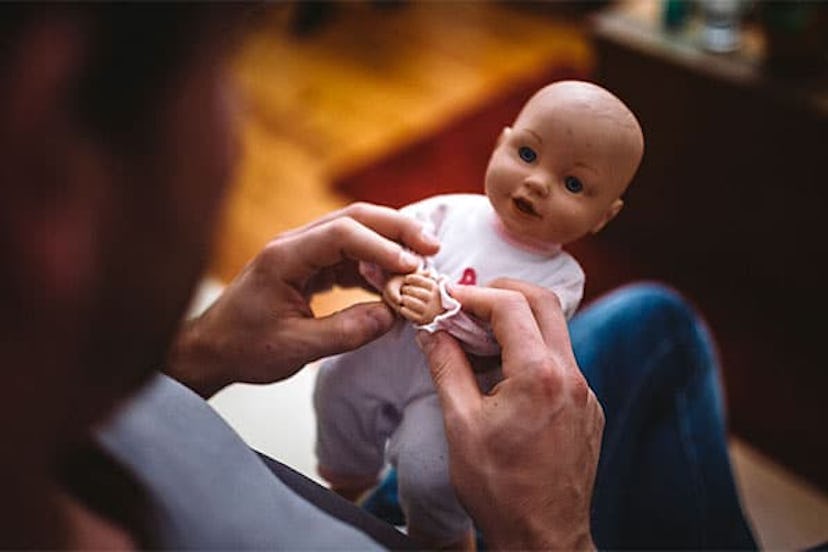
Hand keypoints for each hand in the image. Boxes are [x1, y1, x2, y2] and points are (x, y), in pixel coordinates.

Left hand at [166, 202, 439, 396]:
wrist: (213, 349)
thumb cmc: (245, 347)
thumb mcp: (296, 347)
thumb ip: (346, 332)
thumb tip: (394, 316)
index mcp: (284, 256)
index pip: (341, 234)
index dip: (381, 246)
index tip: (412, 266)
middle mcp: (295, 244)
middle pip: (354, 219)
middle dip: (397, 229)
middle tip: (433, 247)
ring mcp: (304, 253)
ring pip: (357, 234)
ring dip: (391, 245)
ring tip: (423, 264)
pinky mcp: (312, 267)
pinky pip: (352, 256)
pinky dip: (378, 266)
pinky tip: (396, 283)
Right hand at [415, 278, 603, 549]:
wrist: (544, 537)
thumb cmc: (500, 489)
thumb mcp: (460, 424)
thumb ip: (447, 367)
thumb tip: (432, 331)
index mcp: (539, 375)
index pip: (510, 306)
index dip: (475, 294)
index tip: (449, 299)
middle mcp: (571, 376)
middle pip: (544, 304)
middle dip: (504, 293)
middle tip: (469, 304)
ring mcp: (585, 393)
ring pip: (555, 333)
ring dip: (518, 325)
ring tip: (480, 342)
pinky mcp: (588, 409)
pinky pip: (562, 363)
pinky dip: (532, 353)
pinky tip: (504, 377)